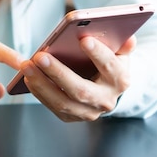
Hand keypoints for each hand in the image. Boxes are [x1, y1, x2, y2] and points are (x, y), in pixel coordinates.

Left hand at [21, 35, 135, 121]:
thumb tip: (129, 39)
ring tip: (27, 66)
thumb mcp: (119, 51)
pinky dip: (39, 92)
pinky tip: (27, 77)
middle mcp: (106, 100)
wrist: (107, 89)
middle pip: (81, 90)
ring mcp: (88, 112)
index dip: (98, 54)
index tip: (83, 39)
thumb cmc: (109, 63)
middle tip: (40, 56)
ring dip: (42, 84)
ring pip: (63, 102)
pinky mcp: (72, 116)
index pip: (110, 67)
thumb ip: (122, 44)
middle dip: (59, 73)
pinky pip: (53, 106)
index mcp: (120, 80)